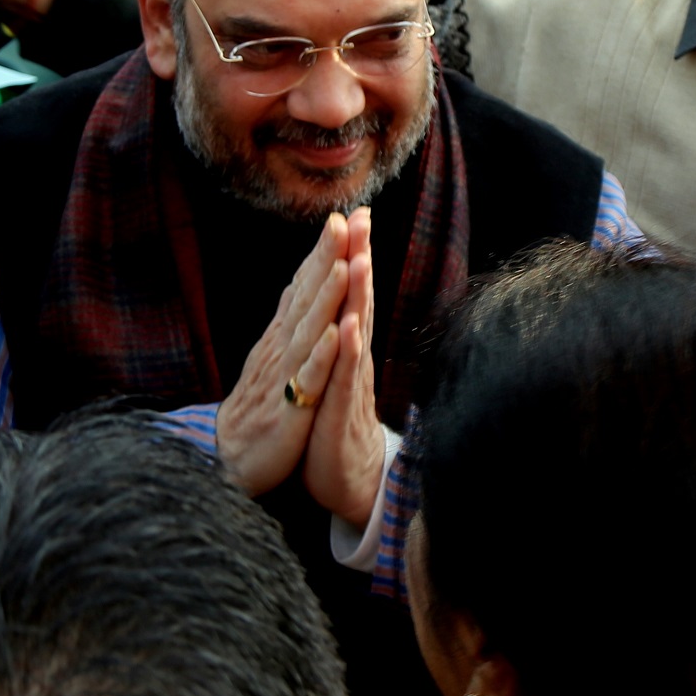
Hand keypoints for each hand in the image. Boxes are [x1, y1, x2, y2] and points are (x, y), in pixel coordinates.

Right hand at [215, 214, 358, 494]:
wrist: (233, 466)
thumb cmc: (260, 410)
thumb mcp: (274, 360)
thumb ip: (288, 321)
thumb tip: (297, 279)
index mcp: (282, 340)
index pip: (304, 288)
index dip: (323, 254)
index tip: (344, 216)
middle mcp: (280, 351)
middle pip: (306, 299)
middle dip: (325, 259)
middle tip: (344, 221)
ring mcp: (281, 381)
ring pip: (307, 333)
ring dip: (324, 298)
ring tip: (343, 263)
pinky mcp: (287, 414)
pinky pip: (306, 382)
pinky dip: (319, 357)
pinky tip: (334, 334)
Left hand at [302, 212, 383, 527]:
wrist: (347, 482)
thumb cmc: (335, 425)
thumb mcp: (332, 374)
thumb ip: (337, 338)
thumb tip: (339, 302)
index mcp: (345, 349)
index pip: (349, 294)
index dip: (350, 255)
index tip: (352, 214)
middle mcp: (352, 360)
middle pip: (358, 302)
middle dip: (359, 259)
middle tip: (363, 217)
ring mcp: (349, 385)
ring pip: (355, 334)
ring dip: (358, 297)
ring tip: (359, 260)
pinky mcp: (340, 412)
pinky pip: (344, 379)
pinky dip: (346, 353)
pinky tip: (347, 329)